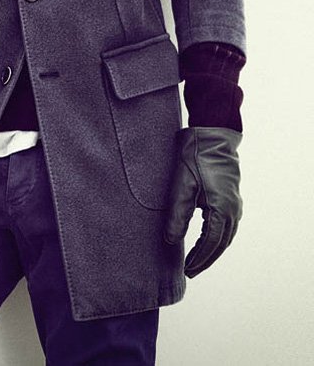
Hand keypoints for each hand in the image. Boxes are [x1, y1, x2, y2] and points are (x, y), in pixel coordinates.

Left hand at [164, 127, 241, 277]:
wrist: (212, 134)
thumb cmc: (195, 156)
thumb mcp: (181, 184)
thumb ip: (176, 214)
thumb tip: (170, 240)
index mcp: (221, 208)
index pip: (210, 243)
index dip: (198, 259)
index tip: (186, 270)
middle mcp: (233, 209)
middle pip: (220, 244)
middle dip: (206, 259)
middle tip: (191, 272)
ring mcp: (235, 203)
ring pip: (226, 236)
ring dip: (212, 250)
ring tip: (197, 261)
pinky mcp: (232, 196)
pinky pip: (227, 225)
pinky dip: (217, 238)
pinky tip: (207, 241)